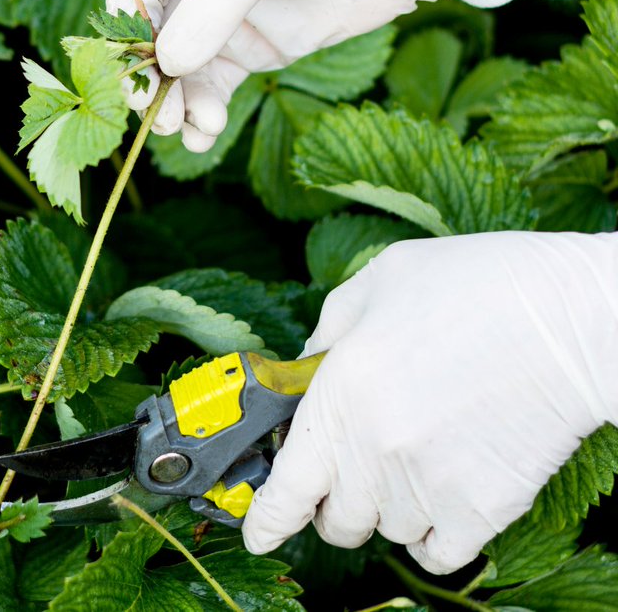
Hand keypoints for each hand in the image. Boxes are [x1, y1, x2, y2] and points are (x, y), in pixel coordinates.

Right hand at [105, 0, 507, 151]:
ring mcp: (219, 19)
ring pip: (176, 70)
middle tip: (157, 114)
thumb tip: (168, 60)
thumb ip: (217, 2)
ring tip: (188, 130)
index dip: (126, 31)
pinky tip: (205, 135)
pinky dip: (203, 115)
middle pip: (147, 36)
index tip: (138, 70)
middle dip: (148, 78)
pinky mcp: (248, 51)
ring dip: (176, 104)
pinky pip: (211, 89)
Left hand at [241, 231, 617, 573]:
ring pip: (385, 532)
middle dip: (332, 502)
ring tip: (413, 460)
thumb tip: (305, 369)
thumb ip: (328, 331)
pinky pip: (436, 553)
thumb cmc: (480, 286)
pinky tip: (440, 499)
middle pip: (334, 520)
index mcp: (339, 396)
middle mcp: (374, 453)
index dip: (266, 520)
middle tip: (351, 470)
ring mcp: (428, 488)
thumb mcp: (380, 280)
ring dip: (386, 509)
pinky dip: (430, 537)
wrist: (576, 318)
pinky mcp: (482, 510)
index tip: (258, 531)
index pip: (285, 491)